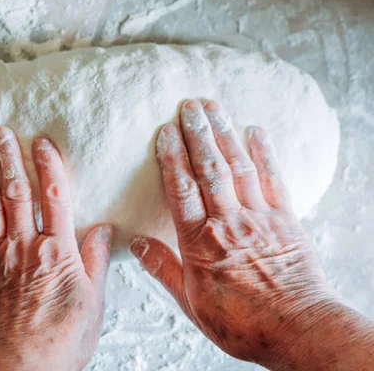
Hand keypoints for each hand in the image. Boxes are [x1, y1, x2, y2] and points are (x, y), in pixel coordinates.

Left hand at [0, 127, 113, 370]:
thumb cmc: (60, 341)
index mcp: (56, 251)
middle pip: (16, 193)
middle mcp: (23, 246)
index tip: (42, 141)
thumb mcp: (92, 302)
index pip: (53, 196)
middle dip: (9, 158)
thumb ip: (95, 261)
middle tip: (1, 131)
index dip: (48, 164)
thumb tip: (105, 229)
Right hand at [130, 100, 338, 365]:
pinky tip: (257, 131)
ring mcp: (259, 218)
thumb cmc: (242, 322)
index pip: (181, 189)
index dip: (172, 157)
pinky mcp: (286, 220)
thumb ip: (163, 268)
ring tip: (214, 106)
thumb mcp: (190, 302)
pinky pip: (274, 180)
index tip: (165, 131)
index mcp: (200, 242)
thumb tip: (136, 244)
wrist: (297, 330)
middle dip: (198, 133)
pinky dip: (265, 153)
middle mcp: (228, 222)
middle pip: (209, 168)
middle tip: (188, 104)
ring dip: (226, 134)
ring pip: (239, 167)